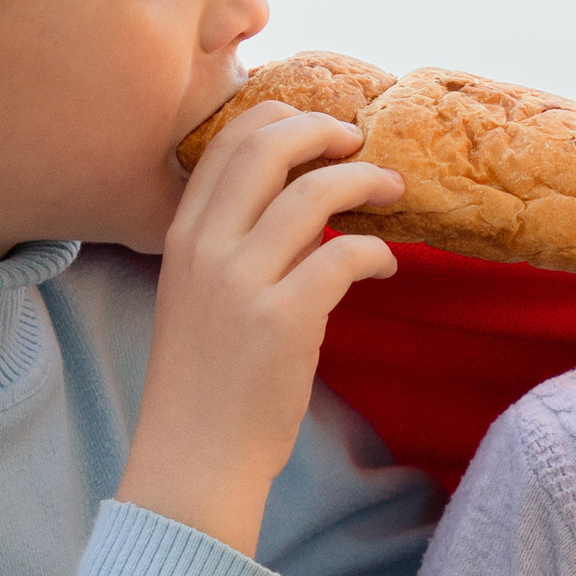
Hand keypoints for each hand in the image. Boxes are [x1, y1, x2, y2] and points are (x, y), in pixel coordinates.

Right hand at [117, 105, 404, 552]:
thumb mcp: (202, 297)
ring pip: (314, 193)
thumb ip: (240, 245)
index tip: (320, 132)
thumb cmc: (207, 382)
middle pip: (267, 147)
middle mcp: (206, 248)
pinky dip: (377, 252)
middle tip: (360, 142)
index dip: (281, 118)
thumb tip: (307, 207)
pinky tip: (386, 268)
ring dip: (365, 180)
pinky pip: (345, 256)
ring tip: (393, 190)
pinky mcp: (283, 320)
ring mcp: (241, 282)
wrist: (195, 457)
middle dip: (324, 130)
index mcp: (183, 237)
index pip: (227, 143)